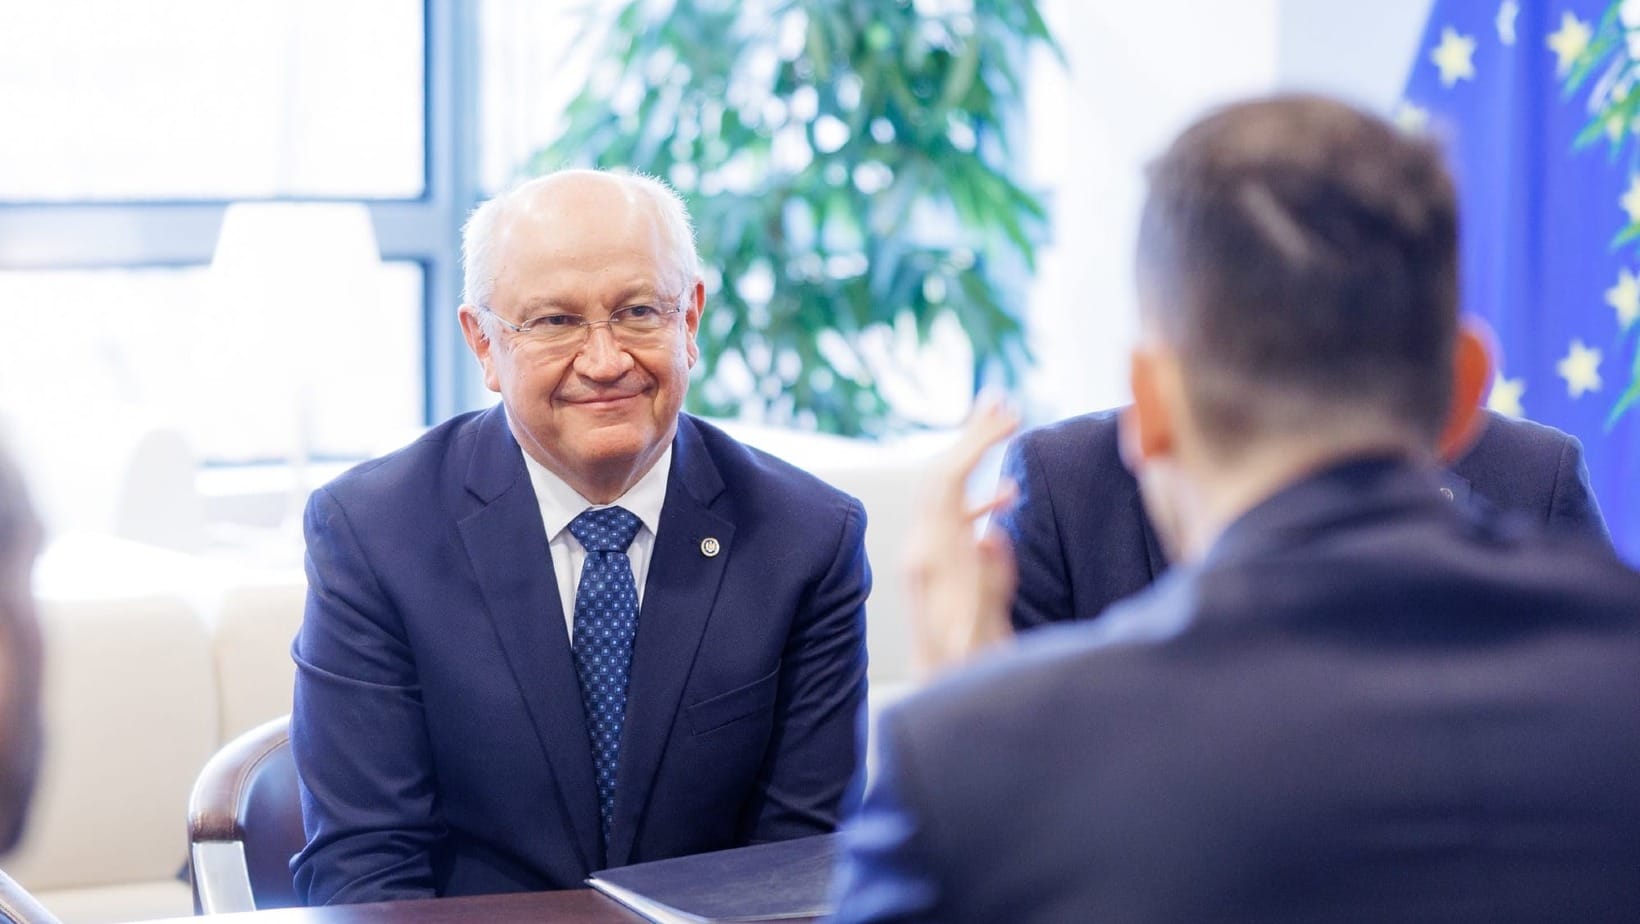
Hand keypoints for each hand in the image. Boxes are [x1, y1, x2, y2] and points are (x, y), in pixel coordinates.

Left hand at [904, 394, 1019, 680]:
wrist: (945, 708)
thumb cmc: (970, 679)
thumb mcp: (984, 638)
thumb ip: (989, 588)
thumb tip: (991, 535)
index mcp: (933, 560)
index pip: (947, 482)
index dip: (976, 443)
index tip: (1009, 416)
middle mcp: (924, 553)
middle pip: (940, 476)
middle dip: (971, 435)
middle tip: (1001, 398)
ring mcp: (931, 562)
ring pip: (947, 494)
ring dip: (974, 459)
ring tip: (1002, 426)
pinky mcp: (942, 576)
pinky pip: (957, 523)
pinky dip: (981, 500)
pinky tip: (1006, 496)